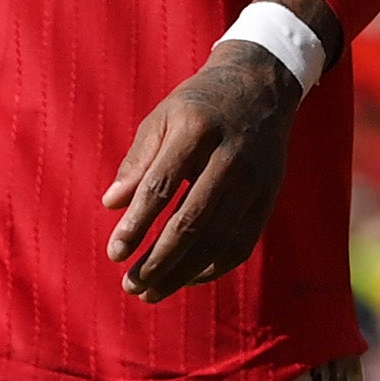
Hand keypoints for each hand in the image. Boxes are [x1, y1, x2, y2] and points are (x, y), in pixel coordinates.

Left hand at [100, 43, 301, 301]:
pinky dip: (211, 269)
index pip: (161, 188)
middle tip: (130, 285)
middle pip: (192, 223)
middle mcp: (230, 158)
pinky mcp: (268, 198)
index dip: (136, 225)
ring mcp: (255, 181)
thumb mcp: (161, 118)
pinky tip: (185, 278)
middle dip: (157, 261)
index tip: (115, 254)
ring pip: (217, 241)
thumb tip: (111, 205)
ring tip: (150, 292)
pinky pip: (240, 245)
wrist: (260, 88)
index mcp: (197, 130)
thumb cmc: (198, 106)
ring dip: (181, 274)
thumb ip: (137, 161)